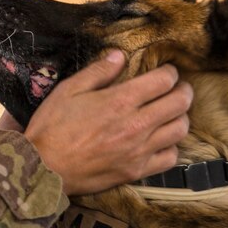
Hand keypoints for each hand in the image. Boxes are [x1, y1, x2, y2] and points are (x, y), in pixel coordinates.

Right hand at [21, 50, 190, 195]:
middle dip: (183, 91)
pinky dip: (171, 146)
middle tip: (176, 88)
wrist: (44, 168)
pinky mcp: (137, 171)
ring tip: (170, 113)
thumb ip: (97, 72)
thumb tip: (119, 56)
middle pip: (179, 103)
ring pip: (180, 130)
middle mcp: (136, 125)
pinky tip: (160, 140)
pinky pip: (170, 158)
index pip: (163, 81)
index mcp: (119, 101)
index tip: (165, 72)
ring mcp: (139, 150)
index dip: (169, 72)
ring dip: (180, 117)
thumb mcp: (68, 90)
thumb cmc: (52, 127)